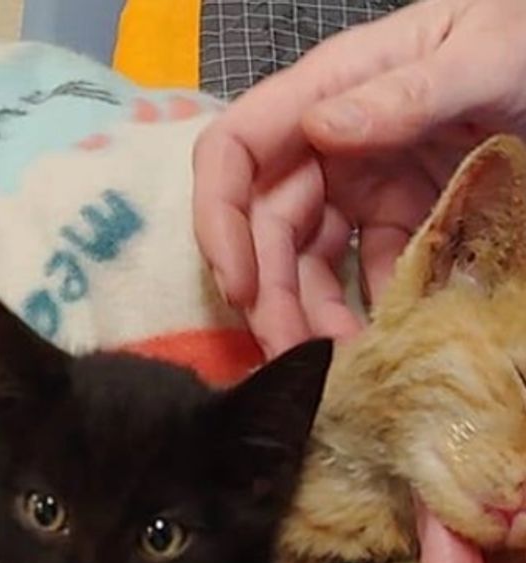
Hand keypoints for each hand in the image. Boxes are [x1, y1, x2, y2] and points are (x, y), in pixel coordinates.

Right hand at [193, 0, 525, 356]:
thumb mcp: (487, 54)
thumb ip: (409, 91)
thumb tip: (322, 130)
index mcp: (331, 89)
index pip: (234, 152)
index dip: (219, 219)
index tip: (240, 285)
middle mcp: (328, 140)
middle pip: (265, 225)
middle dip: (269, 294)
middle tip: (291, 357)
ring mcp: (362, 180)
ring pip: (306, 260)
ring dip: (310, 315)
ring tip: (338, 365)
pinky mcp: (399, 213)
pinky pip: (367, 271)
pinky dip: (368, 312)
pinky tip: (384, 345)